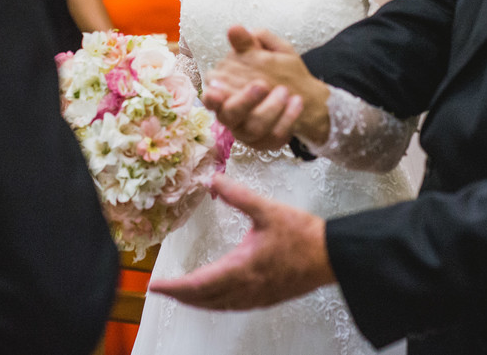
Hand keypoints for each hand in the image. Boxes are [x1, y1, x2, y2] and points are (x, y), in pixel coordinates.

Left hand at [149, 174, 333, 308]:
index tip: (155, 285)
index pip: (198, 284)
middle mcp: (245, 288)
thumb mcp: (267, 209)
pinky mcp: (267, 299)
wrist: (332, 256)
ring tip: (182, 294)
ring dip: (197, 302)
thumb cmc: (302, 233)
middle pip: (204, 300)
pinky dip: (216, 303)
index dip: (174, 287)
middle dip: (180, 296)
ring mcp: (257, 297)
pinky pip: (233, 306)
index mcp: (241, 268)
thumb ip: (238, 195)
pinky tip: (215, 296)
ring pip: (218, 306)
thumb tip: (213, 179)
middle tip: (161, 289)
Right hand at [204, 26, 329, 148]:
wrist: (300, 94)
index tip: (217, 90)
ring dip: (271, 109)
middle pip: (230, 115)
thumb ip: (248, 43)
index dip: (213, 98)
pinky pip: (275, 136)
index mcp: (223, 93)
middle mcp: (231, 116)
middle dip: (245, 101)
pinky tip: (297, 103)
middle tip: (263, 84)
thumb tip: (234, 28)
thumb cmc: (273, 71)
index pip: (211, 99)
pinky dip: (288, 119)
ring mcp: (247, 132)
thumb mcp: (264, 52)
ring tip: (286, 92)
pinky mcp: (265, 142)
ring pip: (254, 127)